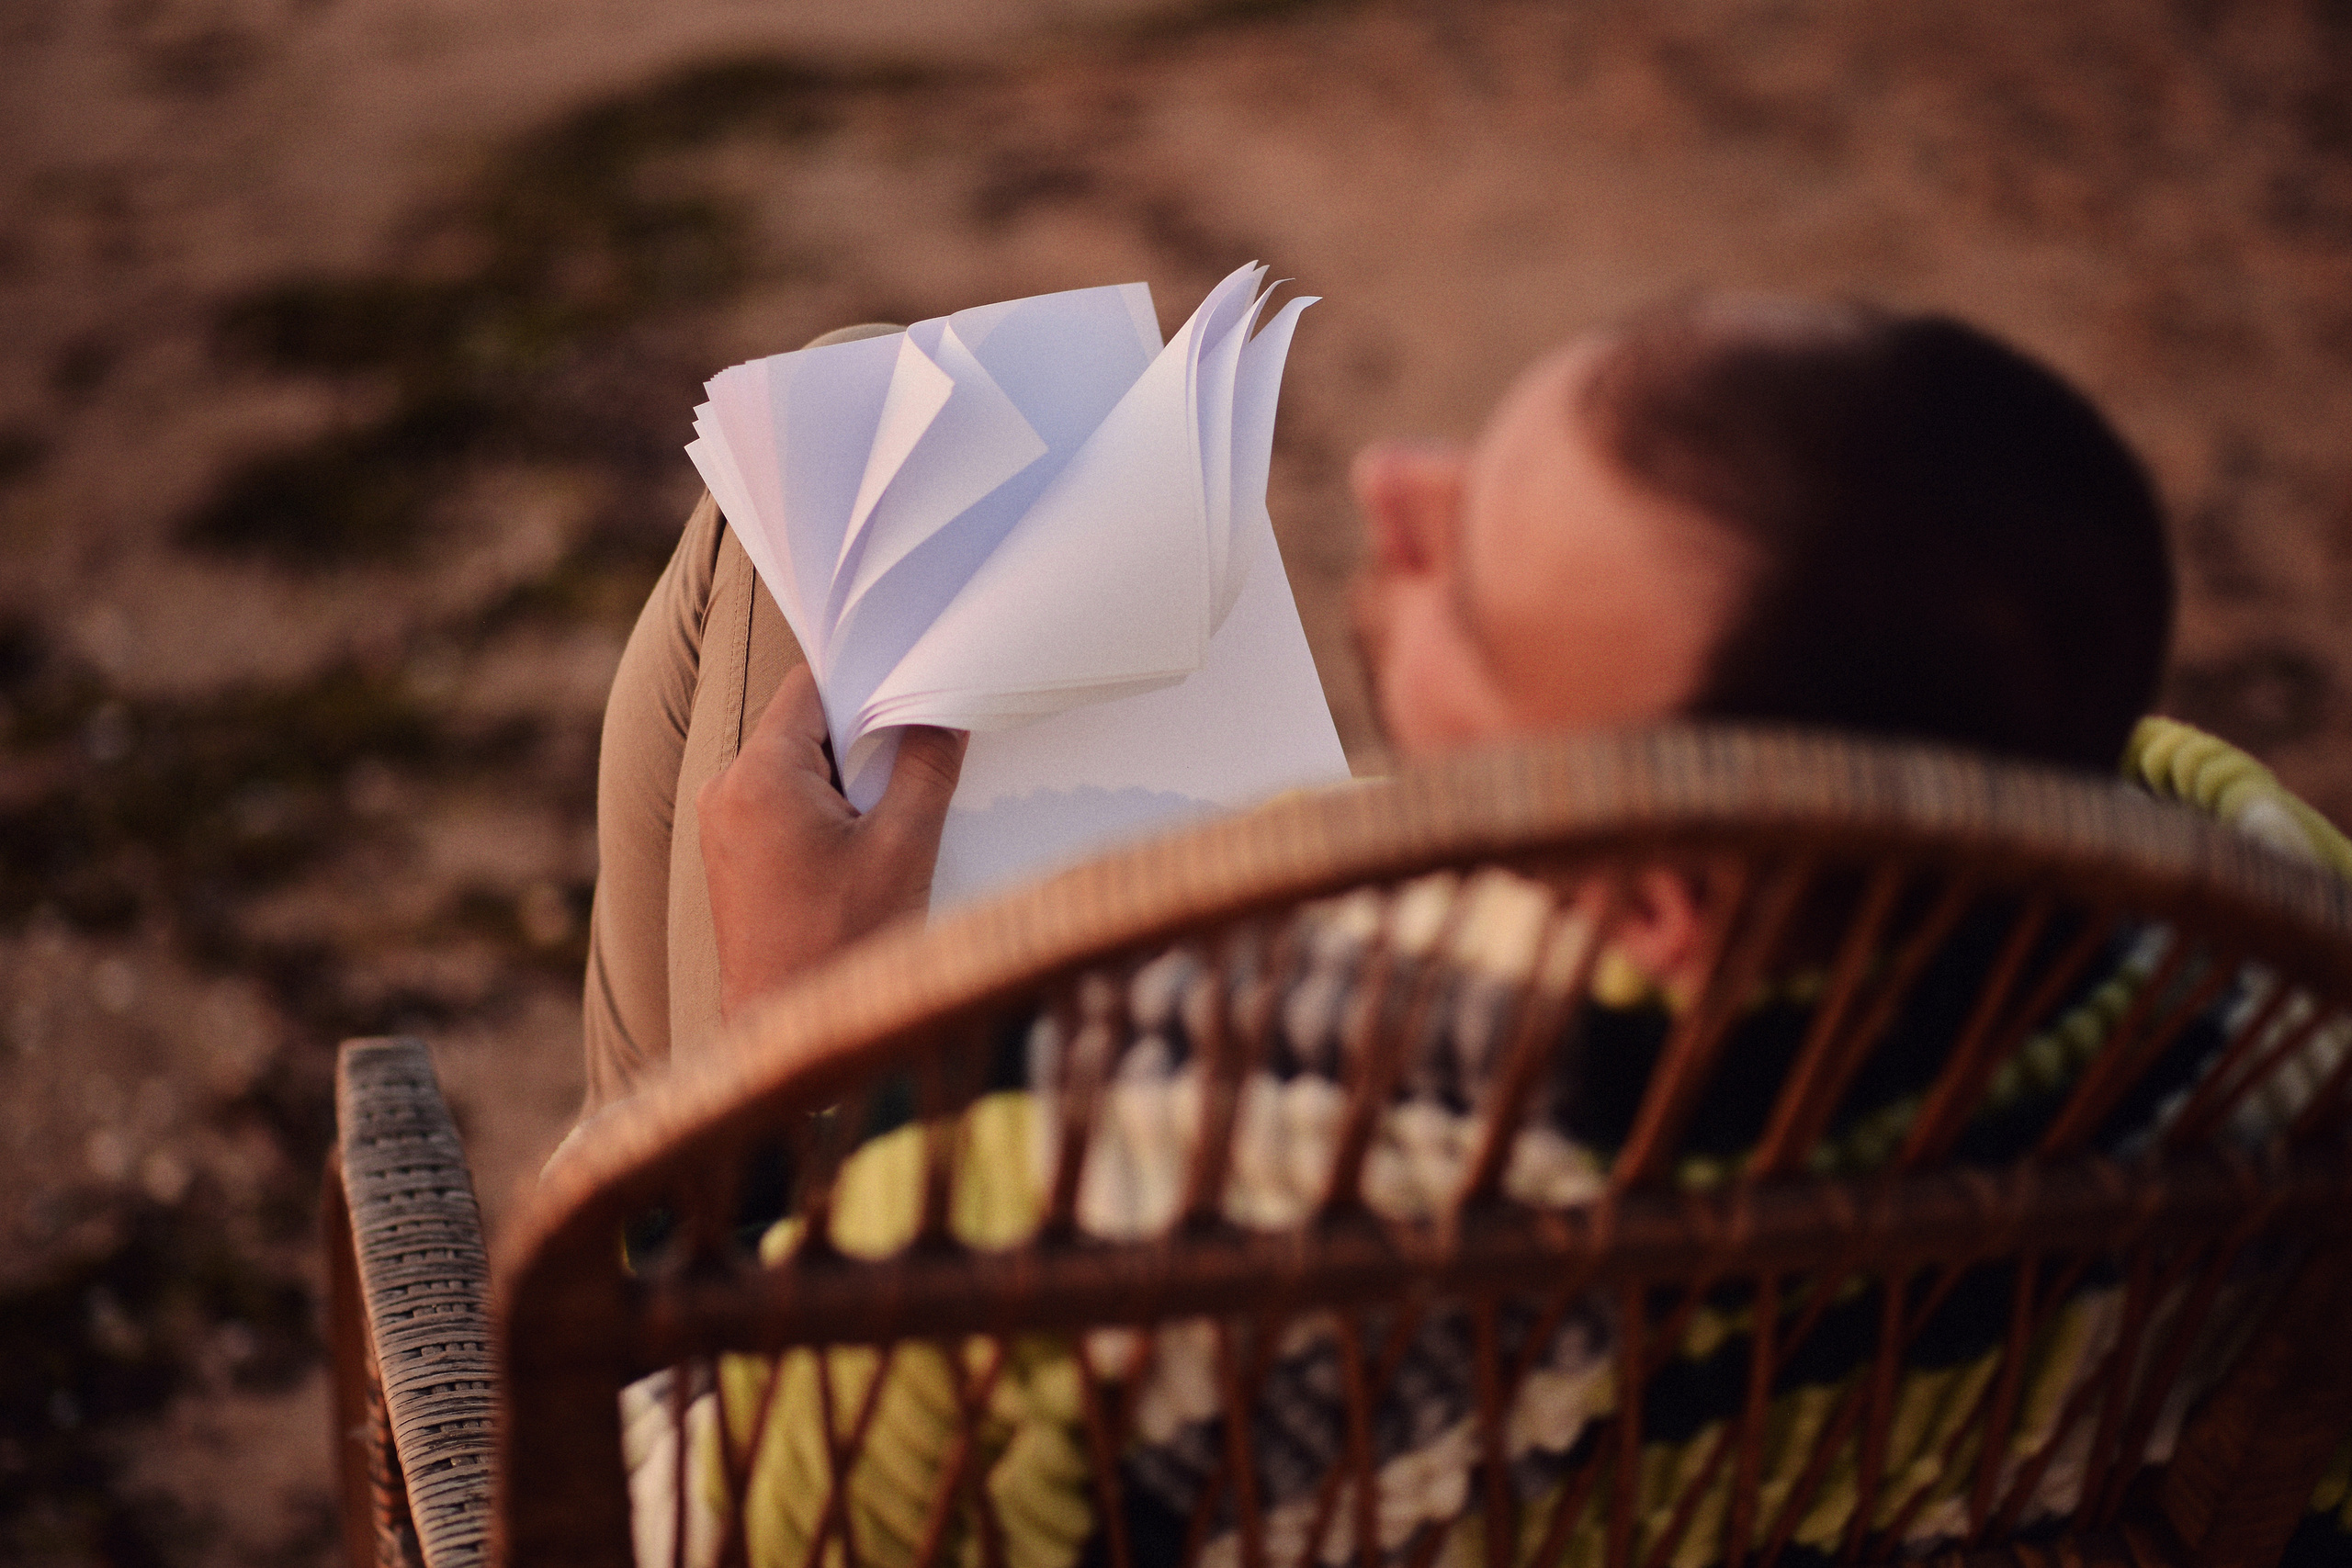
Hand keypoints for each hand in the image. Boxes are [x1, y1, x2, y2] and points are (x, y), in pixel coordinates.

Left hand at [697, 663, 968, 1018]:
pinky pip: (783, 806)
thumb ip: (926, 766)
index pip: (812, 687)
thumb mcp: (903, 847)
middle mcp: (726, 790)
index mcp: (759, 775)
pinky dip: (827, 813)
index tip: (914, 690)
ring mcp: (723, 827)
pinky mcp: (732, 859)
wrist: (790, 1037)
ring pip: (797, 769)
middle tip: (918, 763)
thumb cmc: (841, 947)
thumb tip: (944, 713)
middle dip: (864, 740)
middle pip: (806, 727)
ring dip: (848, 782)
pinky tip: (866, 850)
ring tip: (892, 821)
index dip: (867, 682)